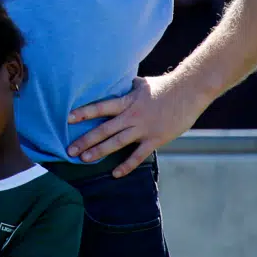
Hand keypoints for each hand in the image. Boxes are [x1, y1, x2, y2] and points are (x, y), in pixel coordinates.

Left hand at [67, 74, 204, 177]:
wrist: (189, 92)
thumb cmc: (164, 86)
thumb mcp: (140, 83)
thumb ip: (126, 87)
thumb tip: (116, 82)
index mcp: (126, 101)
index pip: (100, 107)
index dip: (83, 112)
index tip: (67, 118)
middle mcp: (131, 116)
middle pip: (104, 129)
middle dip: (85, 140)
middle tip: (69, 150)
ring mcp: (143, 129)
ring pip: (117, 143)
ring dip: (99, 152)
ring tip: (84, 159)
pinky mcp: (155, 139)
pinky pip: (138, 156)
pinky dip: (126, 165)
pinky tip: (115, 174)